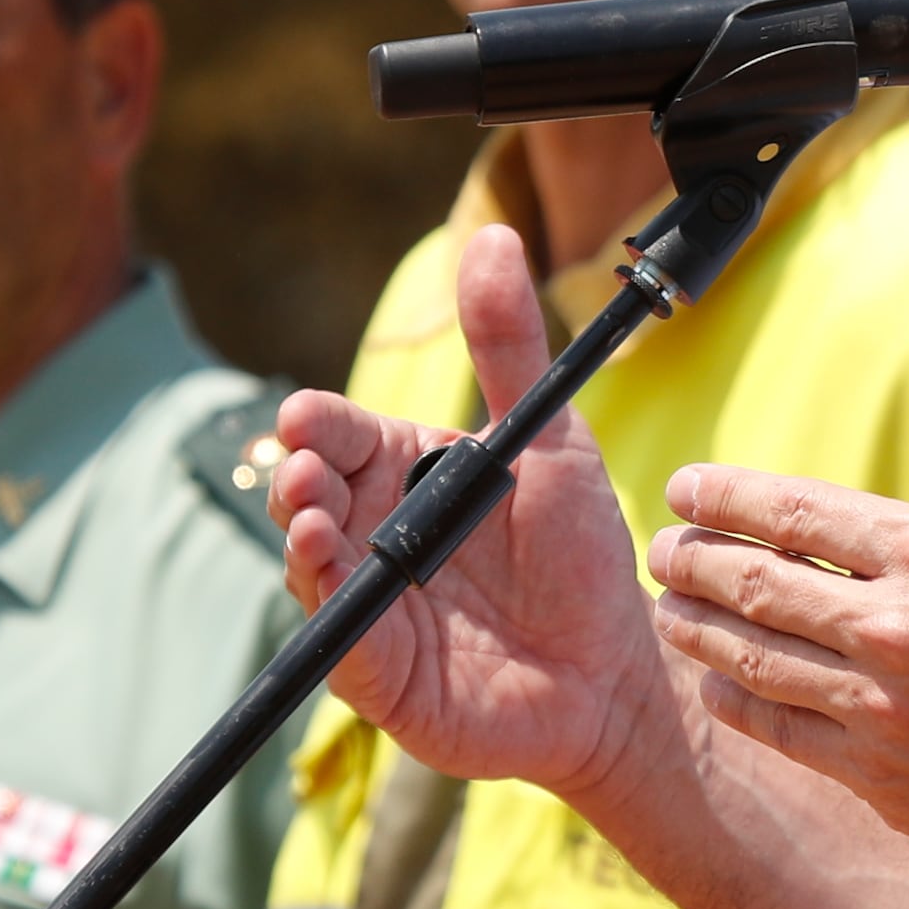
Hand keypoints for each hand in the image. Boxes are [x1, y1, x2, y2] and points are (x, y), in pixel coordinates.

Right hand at [271, 224, 673, 800]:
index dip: (315, 425)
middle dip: (296, 475)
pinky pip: (339, 641)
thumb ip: (509, 345)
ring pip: (309, 563)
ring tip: (307, 513)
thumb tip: (493, 236)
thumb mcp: (548, 439)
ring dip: (301, 535)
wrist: (612, 672)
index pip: (339, 434)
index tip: (306, 417)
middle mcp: (375, 533)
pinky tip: (328, 574)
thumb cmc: (578, 555)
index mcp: (406, 472)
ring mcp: (369, 604)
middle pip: (308, 492)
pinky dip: (328, 608)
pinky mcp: (377, 671)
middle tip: (304, 467)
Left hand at [645, 315, 908, 893]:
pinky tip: (714, 680)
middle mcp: (896, 621)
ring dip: (694, 625)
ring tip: (668, 609)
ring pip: (750, 653)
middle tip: (663, 549)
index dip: (724, 495)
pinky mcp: (877, 773)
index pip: (795, 507)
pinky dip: (732, 697)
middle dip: (690, 557)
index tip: (684, 487)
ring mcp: (881, 702)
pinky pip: (776, 726)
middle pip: (753, 577)